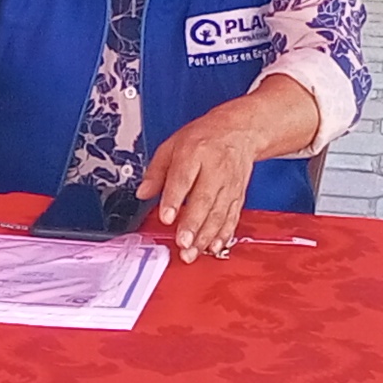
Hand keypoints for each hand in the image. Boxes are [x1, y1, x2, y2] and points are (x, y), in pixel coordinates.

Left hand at [134, 96, 271, 256]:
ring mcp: (229, 184)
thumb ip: (156, 170)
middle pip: (204, 199)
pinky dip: (224, 234)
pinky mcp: (238, 196)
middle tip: (182, 242)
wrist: (239, 131)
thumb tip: (142, 192)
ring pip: (219, 213)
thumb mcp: (172, 145)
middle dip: (193, 224)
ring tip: (193, 251)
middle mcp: (215, 169)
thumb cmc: (204, 138)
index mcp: (195, 153)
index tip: (167, 217)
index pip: (183, 178)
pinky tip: (214, 246)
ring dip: (206, 236)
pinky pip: (232, 217)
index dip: (174, 199)